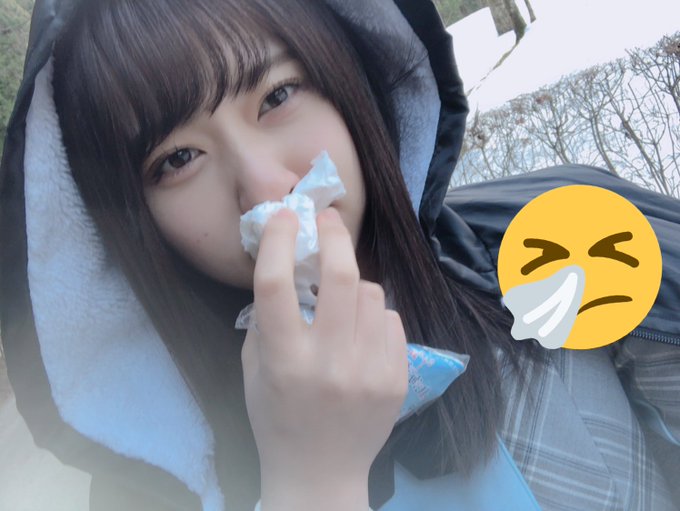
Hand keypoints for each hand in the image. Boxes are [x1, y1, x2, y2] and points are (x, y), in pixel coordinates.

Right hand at [241, 207, 407, 509]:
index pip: (276, 284)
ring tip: (342, 299)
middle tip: (328, 219)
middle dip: (334, 236)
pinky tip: (361, 334)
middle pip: (340, 277)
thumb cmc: (276, 417)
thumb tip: (289, 266)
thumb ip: (268, 319)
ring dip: (353, 283)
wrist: (319, 473)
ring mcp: (369, 371)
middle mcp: (329, 363)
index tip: (284, 216)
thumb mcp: (255, 369)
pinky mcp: (397, 378)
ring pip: (372, 292)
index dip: (278, 240)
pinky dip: (374, 316)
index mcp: (284, 359)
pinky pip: (390, 319)